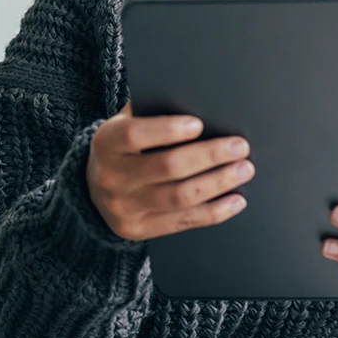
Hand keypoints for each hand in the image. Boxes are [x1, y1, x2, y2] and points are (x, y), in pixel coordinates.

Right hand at [85, 102, 251, 240]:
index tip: (199, 124)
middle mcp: (111, 177)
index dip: (167, 129)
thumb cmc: (124, 147)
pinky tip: (235, 200)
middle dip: (209, 156)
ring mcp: (124, 208)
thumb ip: (153, 113)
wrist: (94, 188)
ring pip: (180, 197)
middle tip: (240, 147)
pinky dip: (214, 211)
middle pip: (167, 167)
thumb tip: (201, 107)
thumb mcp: (126, 123)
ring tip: (244, 170)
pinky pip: (183, 222)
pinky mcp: (138, 230)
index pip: (134, 135)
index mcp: (105, 143)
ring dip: (218, 183)